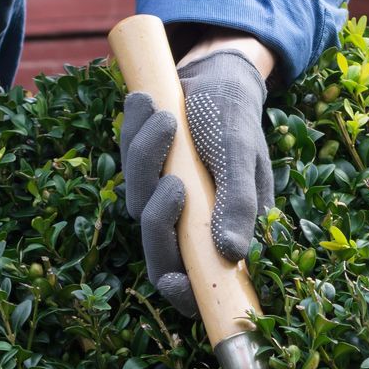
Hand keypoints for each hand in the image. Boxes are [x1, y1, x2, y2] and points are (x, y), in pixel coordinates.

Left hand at [120, 47, 273, 315]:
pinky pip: (126, 164)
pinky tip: (145, 103)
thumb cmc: (236, 118)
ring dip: (146, 159)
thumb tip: (231, 254)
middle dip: (159, 217)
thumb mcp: (242, 155)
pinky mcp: (143, 173)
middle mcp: (189, 224)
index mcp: (222, 232)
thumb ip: (239, 203)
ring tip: (165, 116)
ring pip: (137, 201)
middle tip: (174, 181)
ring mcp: (163, 200)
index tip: (171, 279)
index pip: (196, 283)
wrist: (216, 78)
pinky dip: (133, 134)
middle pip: (158, 247)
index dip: (180, 291)